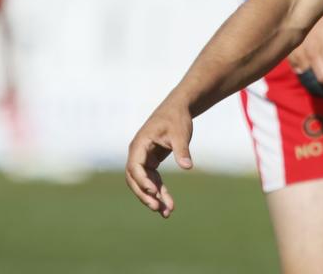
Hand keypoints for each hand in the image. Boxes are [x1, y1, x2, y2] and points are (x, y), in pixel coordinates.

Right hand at [125, 100, 193, 217]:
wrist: (178, 109)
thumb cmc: (177, 118)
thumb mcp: (180, 133)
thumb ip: (182, 149)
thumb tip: (187, 167)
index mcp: (140, 144)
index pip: (134, 166)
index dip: (142, 181)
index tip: (153, 192)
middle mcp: (138, 153)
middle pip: (135, 179)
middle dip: (145, 195)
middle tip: (157, 208)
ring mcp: (144, 158)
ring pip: (144, 184)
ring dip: (154, 198)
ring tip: (167, 213)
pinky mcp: (152, 162)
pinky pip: (153, 181)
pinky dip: (160, 193)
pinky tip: (169, 206)